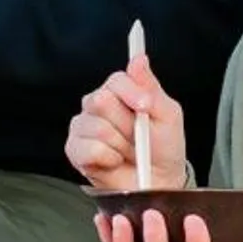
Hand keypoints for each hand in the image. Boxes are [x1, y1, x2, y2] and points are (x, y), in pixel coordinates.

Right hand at [64, 55, 187, 191]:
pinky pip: (88, 149)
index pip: (116, 80)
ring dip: (120, 145)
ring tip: (127, 152)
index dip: (131, 92)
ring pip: (97, 128)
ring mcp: (83, 127)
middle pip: (101, 101)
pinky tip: (114, 161)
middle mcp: (97, 106)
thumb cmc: (163, 149)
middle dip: (126, 124)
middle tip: (138, 136)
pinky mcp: (74, 150)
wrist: (158, 182)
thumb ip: (151, 87)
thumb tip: (139, 60)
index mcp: (119, 93)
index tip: (145, 107)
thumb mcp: (168, 115)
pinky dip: (108, 158)